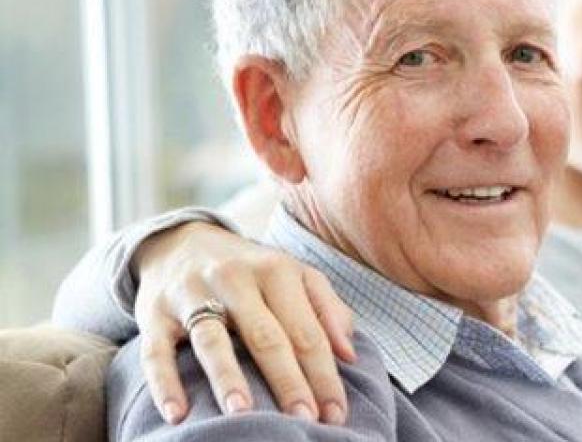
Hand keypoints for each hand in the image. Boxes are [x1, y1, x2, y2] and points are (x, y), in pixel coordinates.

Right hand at [131, 220, 354, 424]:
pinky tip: (177, 414)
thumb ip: (328, 309)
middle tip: (303, 418)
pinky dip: (164, 383)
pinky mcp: (154, 313)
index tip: (335, 413)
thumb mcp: (296, 276)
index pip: (306, 331)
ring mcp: (191, 295)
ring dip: (228, 377)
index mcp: (277, 271)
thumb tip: (349, 353)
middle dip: (287, 380)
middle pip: (266, 336)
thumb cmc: (253, 271)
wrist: (181, 241)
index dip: (323, 374)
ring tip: (243, 413)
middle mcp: (235, 279)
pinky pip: (156, 351)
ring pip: (212, 340)